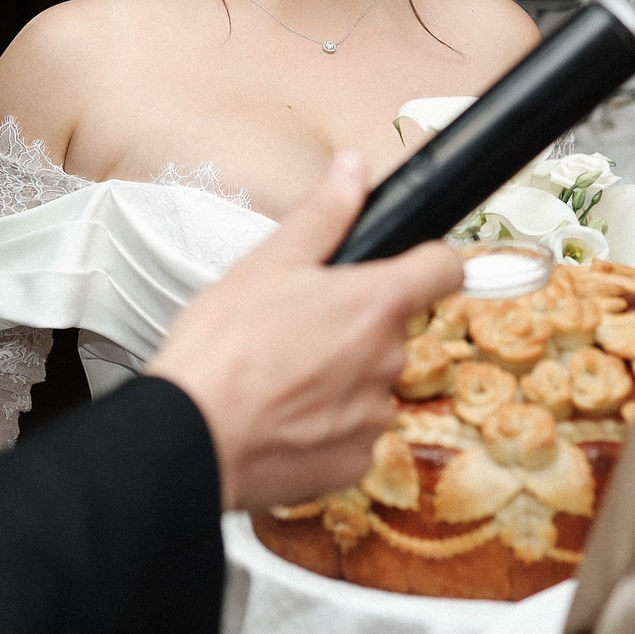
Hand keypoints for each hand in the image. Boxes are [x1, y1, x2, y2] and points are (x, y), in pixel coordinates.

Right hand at [149, 153, 462, 511]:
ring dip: (340, 375)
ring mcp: (374, 416)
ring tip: (280, 372)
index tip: (411, 262)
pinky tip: (281, 412)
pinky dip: (325, 423)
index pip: (444, 269)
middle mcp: (388, 361)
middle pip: (393, 328)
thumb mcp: (267, 263)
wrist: (190, 439)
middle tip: (298, 323)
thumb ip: (322, 214)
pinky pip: (353, 431)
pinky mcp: (354, 462)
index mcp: (375, 305)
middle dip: (355, 323)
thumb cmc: (221, 353)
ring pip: (370, 381)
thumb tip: (353, 171)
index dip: (428, 260)